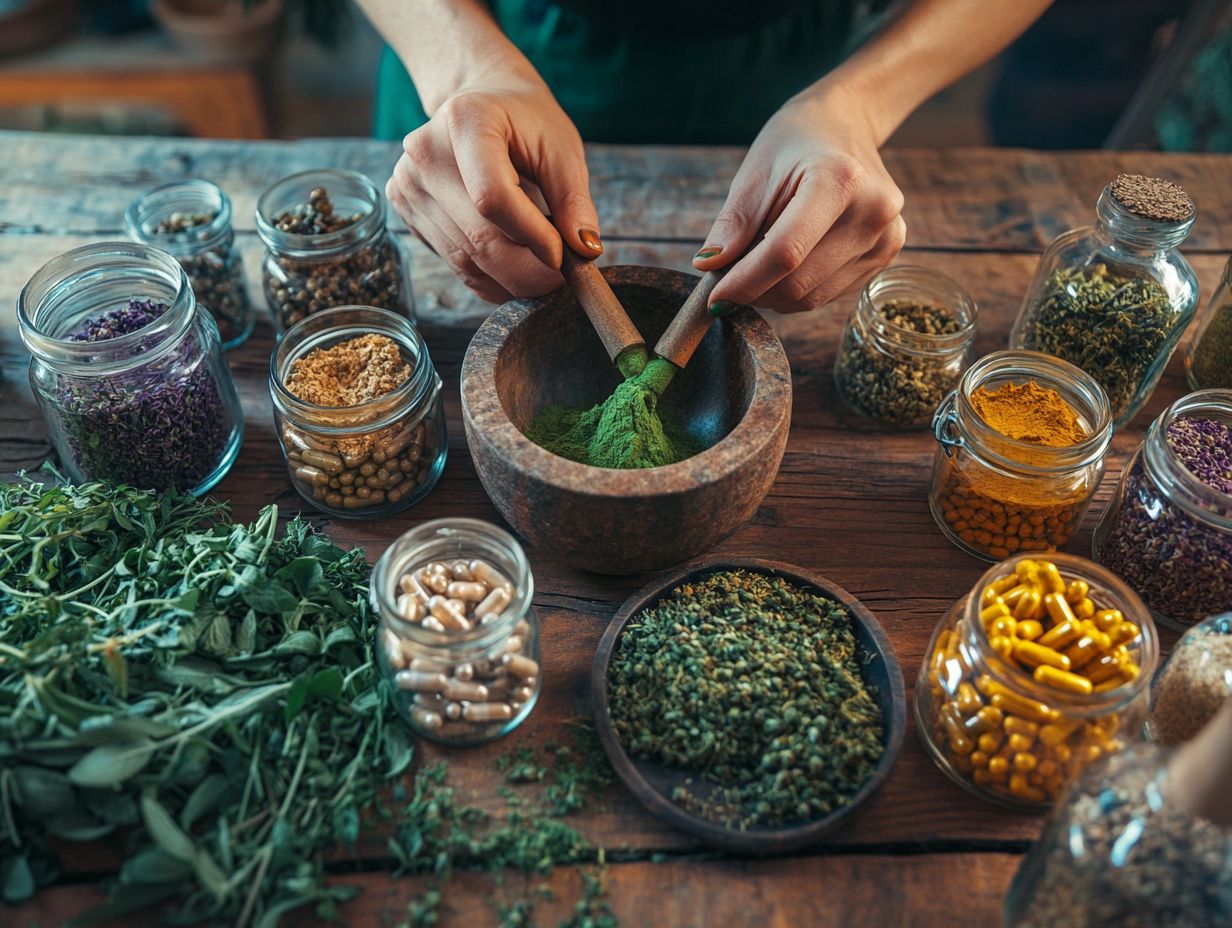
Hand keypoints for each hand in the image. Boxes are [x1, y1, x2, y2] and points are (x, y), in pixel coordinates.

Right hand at [387, 80, 600, 302]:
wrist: (482, 102)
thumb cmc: (526, 122)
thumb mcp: (561, 149)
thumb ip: (574, 199)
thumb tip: (585, 250)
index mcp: (464, 120)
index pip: (493, 198)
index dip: (533, 236)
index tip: (565, 256)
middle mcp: (425, 153)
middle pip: (478, 238)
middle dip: (528, 271)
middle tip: (563, 281)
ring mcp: (409, 185)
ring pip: (467, 261)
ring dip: (513, 280)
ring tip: (544, 273)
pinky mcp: (408, 213)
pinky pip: (455, 265)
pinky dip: (492, 280)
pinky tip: (517, 272)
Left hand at [693, 85, 906, 313]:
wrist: (845, 125)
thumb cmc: (794, 143)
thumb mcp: (756, 172)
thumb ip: (733, 223)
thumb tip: (708, 267)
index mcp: (840, 179)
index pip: (785, 252)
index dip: (744, 282)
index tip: (714, 299)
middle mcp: (873, 211)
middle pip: (798, 282)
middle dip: (753, 289)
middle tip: (728, 277)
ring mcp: (886, 236)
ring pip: (811, 297)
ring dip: (772, 294)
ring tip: (756, 263)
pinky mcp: (886, 254)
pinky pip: (828, 294)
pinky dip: (795, 291)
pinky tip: (786, 264)